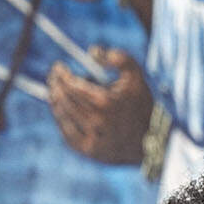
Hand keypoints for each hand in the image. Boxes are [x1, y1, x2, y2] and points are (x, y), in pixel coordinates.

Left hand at [46, 50, 152, 165]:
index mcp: (105, 101)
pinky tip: (59, 111)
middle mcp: (96, 121)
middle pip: (66, 100)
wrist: (151, 140)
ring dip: (56, 102)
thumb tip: (92, 52)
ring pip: (64, 117)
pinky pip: (67, 135)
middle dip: (56, 86)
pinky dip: (61, 121)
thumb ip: (118, 57)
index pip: (73, 86)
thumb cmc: (141, 104)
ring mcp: (92, 138)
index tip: (58, 67)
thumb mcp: (135, 75)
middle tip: (52, 78)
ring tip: (53, 92)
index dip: (62, 75)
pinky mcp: (89, 151)